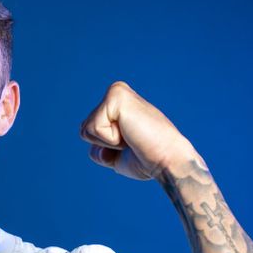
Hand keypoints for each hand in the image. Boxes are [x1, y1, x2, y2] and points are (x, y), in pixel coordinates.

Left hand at [80, 81, 196, 180]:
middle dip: (104, 146)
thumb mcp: (116, 155)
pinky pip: (94, 128)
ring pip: (86, 129)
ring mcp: (116, 92)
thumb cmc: (147, 159)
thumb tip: (84, 130)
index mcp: (117, 106)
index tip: (131, 146)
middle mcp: (116, 94)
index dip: (105, 149)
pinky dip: (110, 140)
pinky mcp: (116, 95)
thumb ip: (98, 146)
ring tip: (132, 137)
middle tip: (132, 142)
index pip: (88, 132)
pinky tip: (131, 134)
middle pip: (84, 130)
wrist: (168, 160)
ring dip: (108, 143)